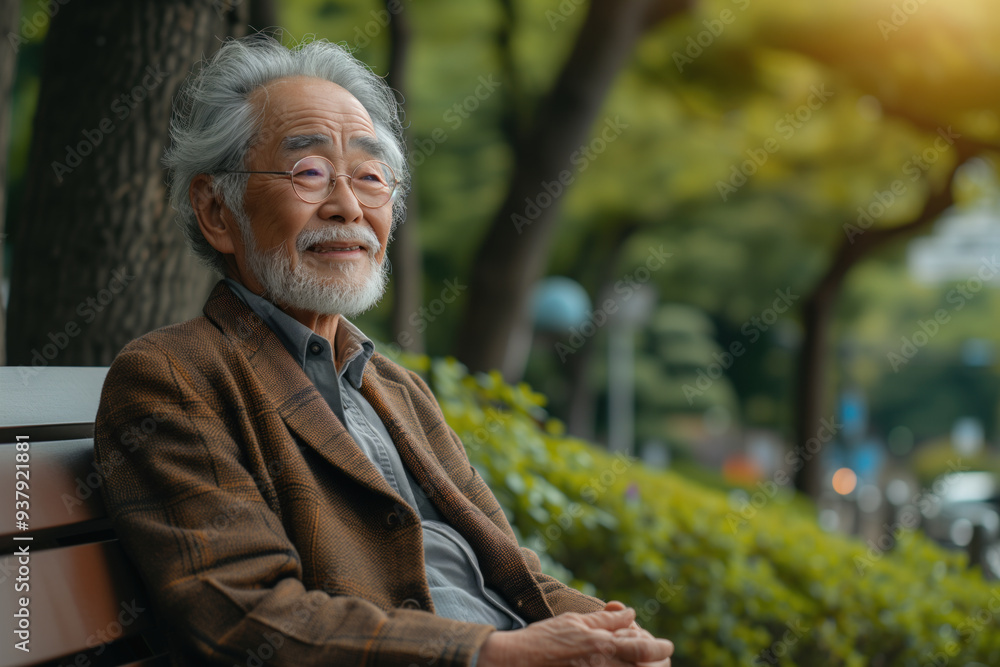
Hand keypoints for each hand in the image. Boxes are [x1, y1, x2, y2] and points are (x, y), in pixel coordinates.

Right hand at [477, 606, 672, 666]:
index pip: (646, 650)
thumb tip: (631, 614)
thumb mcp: (577, 622)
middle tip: (655, 652)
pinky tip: (618, 663)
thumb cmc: (545, 638)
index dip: (661, 648)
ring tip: (636, 657)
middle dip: (657, 660)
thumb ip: (607, 620)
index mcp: (604, 647)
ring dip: (641, 665)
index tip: (666, 646)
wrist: (520, 661)